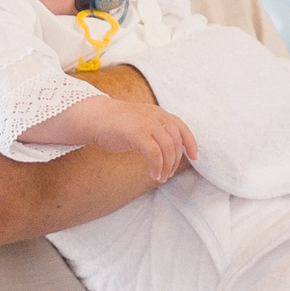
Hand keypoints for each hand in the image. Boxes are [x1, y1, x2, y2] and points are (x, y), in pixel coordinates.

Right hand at [79, 97, 198, 183]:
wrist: (95, 117)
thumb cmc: (115, 124)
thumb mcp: (141, 124)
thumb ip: (155, 133)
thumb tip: (167, 152)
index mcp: (159, 113)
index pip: (182, 128)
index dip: (191, 143)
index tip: (194, 157)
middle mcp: (156, 116)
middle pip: (176, 142)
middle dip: (175, 161)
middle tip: (168, 174)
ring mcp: (147, 123)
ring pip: (167, 149)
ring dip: (167, 166)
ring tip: (160, 177)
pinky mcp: (138, 133)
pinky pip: (154, 153)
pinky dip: (157, 166)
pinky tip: (153, 174)